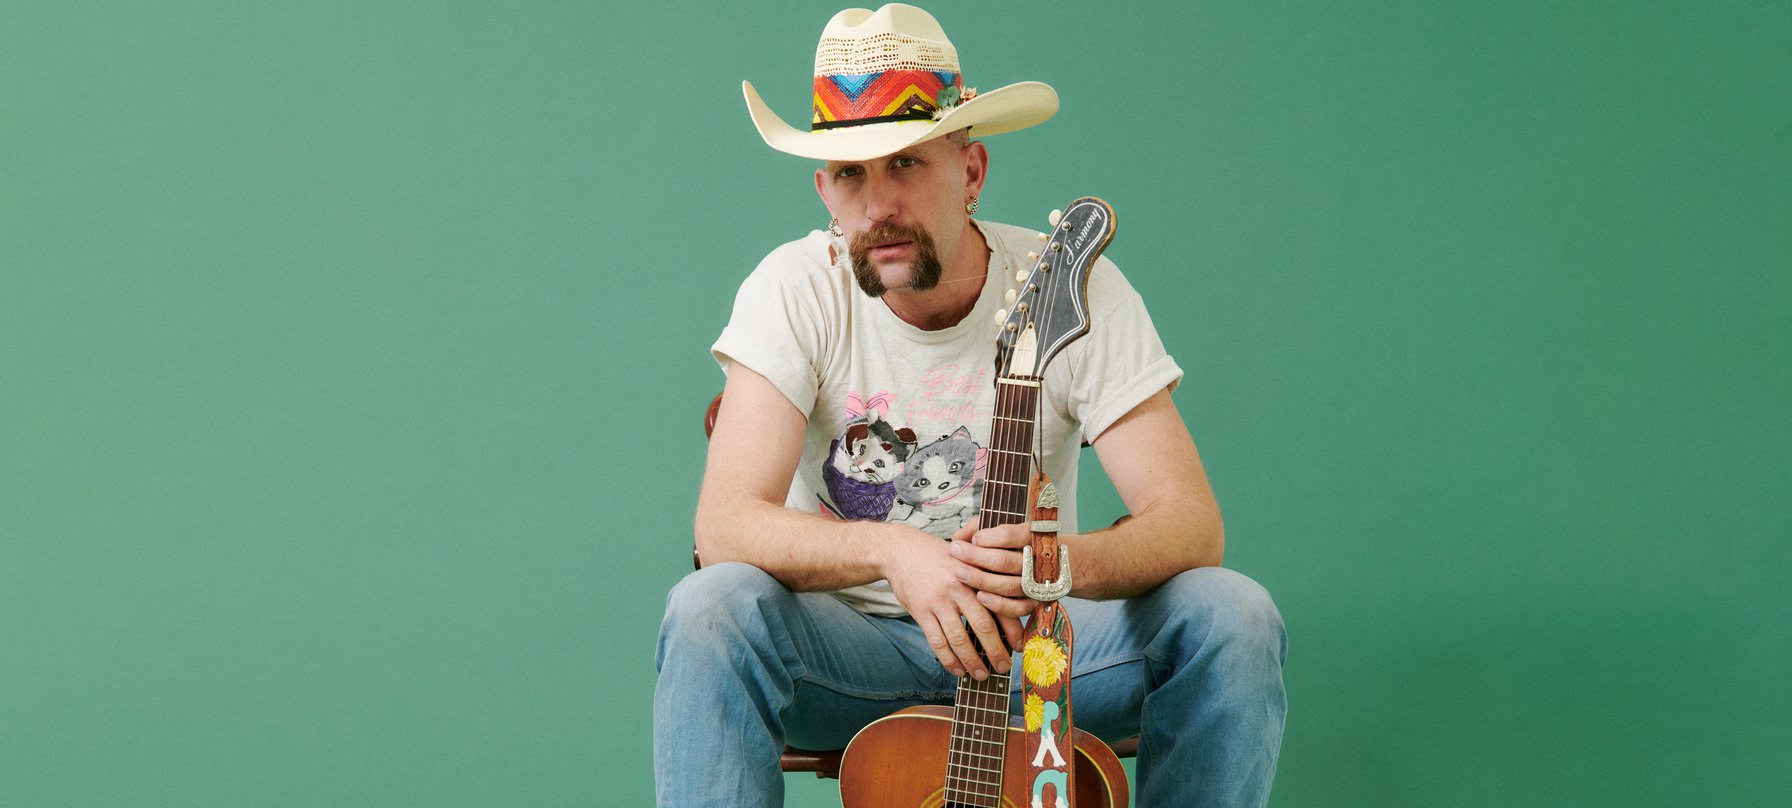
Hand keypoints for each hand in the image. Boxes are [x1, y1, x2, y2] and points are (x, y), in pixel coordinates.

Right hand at [878, 526, 1015, 679]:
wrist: (901, 550)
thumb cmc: (938, 559)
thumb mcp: (965, 562)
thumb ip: (983, 582)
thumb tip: (1006, 614)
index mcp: (976, 574)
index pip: (1001, 605)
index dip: (1013, 630)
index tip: (1019, 647)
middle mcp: (960, 587)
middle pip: (984, 625)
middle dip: (996, 651)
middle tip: (1004, 667)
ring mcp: (939, 599)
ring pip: (959, 638)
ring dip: (972, 661)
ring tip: (981, 675)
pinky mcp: (921, 610)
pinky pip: (937, 641)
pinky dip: (948, 659)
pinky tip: (956, 670)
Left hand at [947, 522, 1036, 631]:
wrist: (1035, 560)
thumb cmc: (1008, 541)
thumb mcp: (996, 526)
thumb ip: (977, 527)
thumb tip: (959, 537)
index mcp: (1034, 535)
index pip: (1011, 536)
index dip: (988, 538)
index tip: (972, 539)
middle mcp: (1040, 560)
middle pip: (1005, 561)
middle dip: (975, 557)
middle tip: (955, 552)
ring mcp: (1039, 583)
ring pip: (1009, 586)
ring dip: (980, 580)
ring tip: (960, 573)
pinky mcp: (1035, 602)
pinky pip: (1018, 608)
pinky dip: (998, 605)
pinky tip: (980, 596)